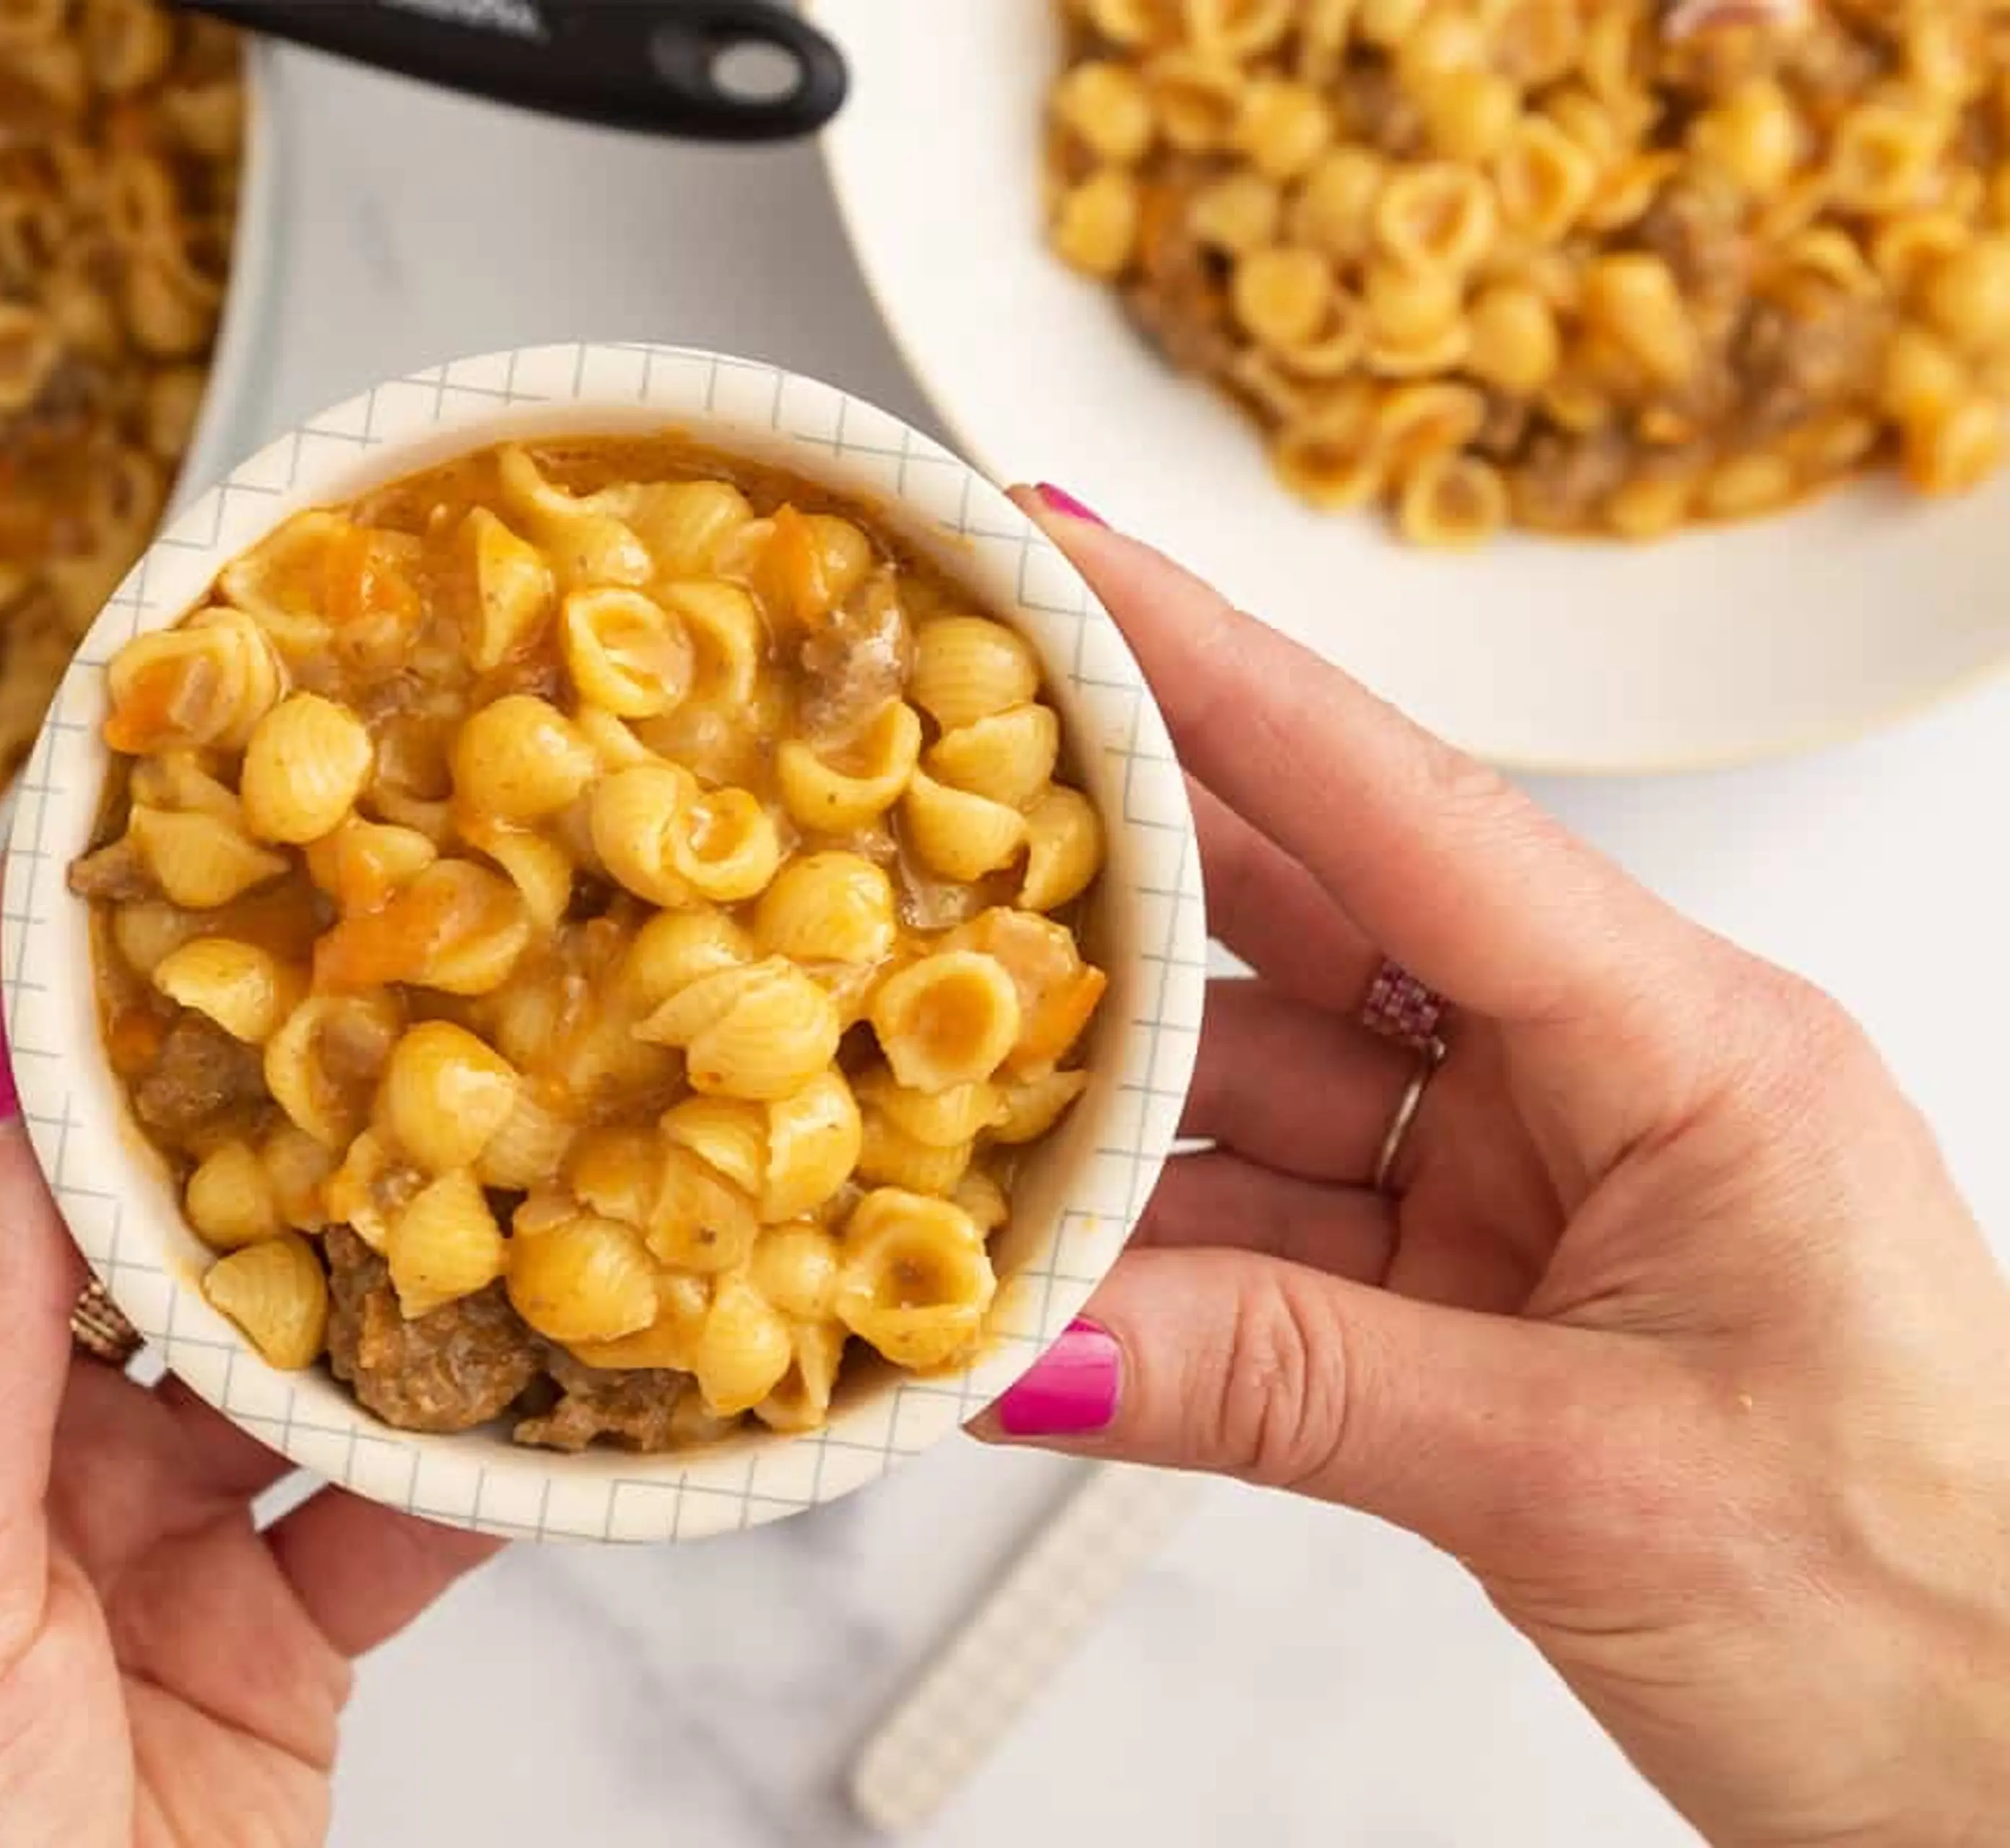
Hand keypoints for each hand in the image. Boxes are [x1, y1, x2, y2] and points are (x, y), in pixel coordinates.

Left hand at [0, 874, 495, 1847]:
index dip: (32, 992)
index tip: (131, 833)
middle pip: (135, 1229)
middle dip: (246, 1100)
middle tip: (369, 948)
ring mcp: (139, 1545)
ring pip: (282, 1354)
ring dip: (379, 1265)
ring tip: (488, 1122)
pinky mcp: (267, 1642)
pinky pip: (386, 1513)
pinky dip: (473, 1456)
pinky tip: (554, 1376)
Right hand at [980, 492, 2009, 1847]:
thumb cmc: (1932, 1629)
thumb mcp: (1585, 1484)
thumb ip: (1283, 1391)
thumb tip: (1028, 1345)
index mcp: (1692, 1048)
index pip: (1407, 808)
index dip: (1214, 665)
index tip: (1058, 547)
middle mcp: (1606, 1084)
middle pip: (1306, 919)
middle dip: (1107, 861)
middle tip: (918, 790)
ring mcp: (1535, 1193)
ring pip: (1263, 1095)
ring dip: (1100, 1107)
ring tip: (924, 1090)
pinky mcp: (1482, 1305)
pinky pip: (1272, 1238)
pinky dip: (1148, 1257)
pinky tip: (1030, 1265)